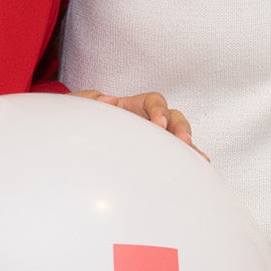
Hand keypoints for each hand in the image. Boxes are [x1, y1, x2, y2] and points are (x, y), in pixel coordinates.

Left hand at [76, 88, 203, 155]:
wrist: (71, 145)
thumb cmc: (79, 122)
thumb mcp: (77, 106)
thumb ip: (88, 101)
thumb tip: (107, 102)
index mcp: (131, 108)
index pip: (153, 101)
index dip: (159, 110)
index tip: (158, 123)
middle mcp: (146, 122)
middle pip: (173, 119)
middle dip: (181, 129)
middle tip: (183, 141)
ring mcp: (152, 142)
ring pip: (177, 140)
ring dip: (188, 148)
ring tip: (199, 159)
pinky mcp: (153, 160)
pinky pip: (173, 160)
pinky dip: (186, 164)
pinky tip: (196, 170)